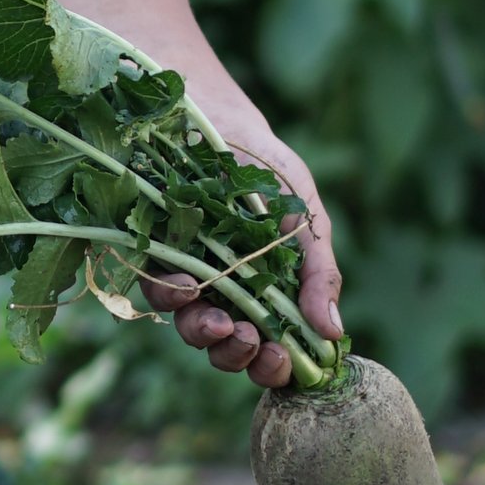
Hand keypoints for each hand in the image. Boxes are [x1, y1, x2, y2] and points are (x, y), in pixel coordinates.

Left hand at [140, 125, 340, 392]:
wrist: (216, 118)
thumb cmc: (268, 171)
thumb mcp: (306, 220)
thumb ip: (320, 274)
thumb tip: (333, 334)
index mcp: (267, 292)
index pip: (272, 346)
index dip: (276, 366)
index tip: (284, 362)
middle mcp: (224, 293)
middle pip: (228, 348)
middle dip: (239, 356)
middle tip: (252, 342)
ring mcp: (187, 276)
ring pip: (191, 327)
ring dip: (207, 335)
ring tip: (223, 323)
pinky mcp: (151, 255)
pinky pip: (157, 290)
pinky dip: (175, 296)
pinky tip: (189, 286)